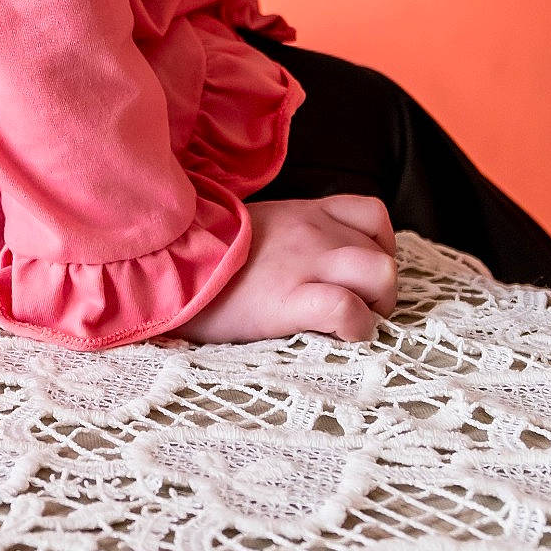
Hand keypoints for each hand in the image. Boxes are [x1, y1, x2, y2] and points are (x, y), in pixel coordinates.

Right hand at [179, 195, 397, 344]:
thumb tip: (308, 267)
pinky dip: (355, 328)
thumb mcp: (254, 229)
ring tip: (352, 325)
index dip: (379, 249)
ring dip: (376, 307)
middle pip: (384, 252)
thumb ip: (288, 237)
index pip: (372, 214)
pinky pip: (347, 309)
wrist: (166, 258)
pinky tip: (338, 337)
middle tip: (358, 311)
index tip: (360, 278)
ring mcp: (304, 263)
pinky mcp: (288, 299)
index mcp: (303, 213)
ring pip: (380, 273)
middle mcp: (313, 231)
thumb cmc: (205, 254)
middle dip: (382, 289)